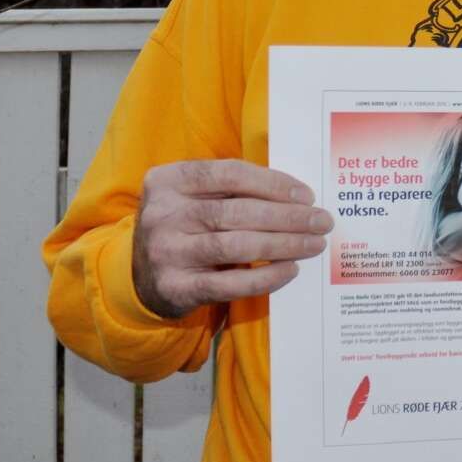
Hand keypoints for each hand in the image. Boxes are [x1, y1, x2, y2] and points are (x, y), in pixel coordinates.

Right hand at [132, 159, 332, 318]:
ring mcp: (166, 252)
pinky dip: (265, 277)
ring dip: (284, 244)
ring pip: (236, 246)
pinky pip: (229, 284)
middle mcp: (162, 213)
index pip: (230, 173)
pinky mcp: (175, 287)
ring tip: (314, 244)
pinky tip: (290, 270)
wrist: (139, 277)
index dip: (273, 183)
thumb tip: (297, 195)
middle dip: (289, 216)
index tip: (306, 195)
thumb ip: (231, 190)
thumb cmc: (184, 228)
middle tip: (322, 221)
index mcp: (168, 180)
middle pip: (238, 211)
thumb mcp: (193, 198)